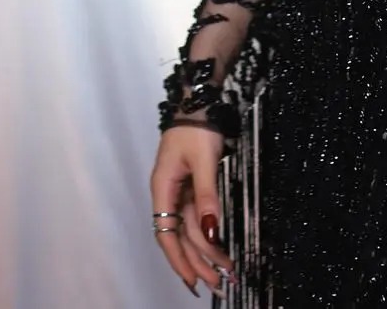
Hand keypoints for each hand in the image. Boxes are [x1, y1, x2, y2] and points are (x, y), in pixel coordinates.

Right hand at [150, 126, 236, 297]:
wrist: (199, 101)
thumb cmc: (197, 127)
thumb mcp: (203, 160)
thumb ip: (207, 195)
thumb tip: (210, 229)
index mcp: (162, 189)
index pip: (167, 234)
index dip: (179, 260)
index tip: (194, 280)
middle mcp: (168, 194)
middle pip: (179, 236)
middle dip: (198, 262)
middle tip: (219, 284)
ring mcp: (179, 191)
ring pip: (189, 229)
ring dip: (205, 251)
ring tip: (223, 272)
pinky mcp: (191, 186)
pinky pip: (197, 215)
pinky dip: (207, 232)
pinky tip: (216, 246)